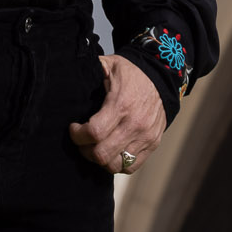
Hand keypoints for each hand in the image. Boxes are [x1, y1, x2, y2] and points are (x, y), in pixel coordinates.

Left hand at [69, 54, 165, 173]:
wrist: (161, 77)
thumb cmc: (131, 72)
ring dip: (100, 159)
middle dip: (85, 150)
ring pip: (116, 165)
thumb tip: (71, 76)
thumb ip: (90, 70)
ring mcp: (145, 137)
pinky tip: (110, 151)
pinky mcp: (152, 144)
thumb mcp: (109, 65)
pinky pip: (131, 166)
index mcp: (121, 104)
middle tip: (82, 140)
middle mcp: (134, 124)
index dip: (78, 135)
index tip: (74, 128)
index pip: (95, 132)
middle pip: (102, 154)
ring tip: (95, 147)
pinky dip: (117, 163)